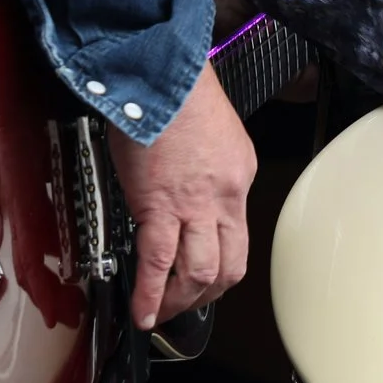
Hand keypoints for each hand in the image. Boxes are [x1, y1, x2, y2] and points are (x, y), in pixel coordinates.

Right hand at [105, 63, 256, 329]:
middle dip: (208, 293)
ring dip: (181, 301)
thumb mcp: (214, 131)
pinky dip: (150, 295)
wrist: (163, 70)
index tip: (200, 270)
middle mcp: (226, 195)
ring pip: (200, 272)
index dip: (219, 258)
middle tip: (187, 302)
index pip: (237, 233)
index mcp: (239, 175)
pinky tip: (143, 312)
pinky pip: (158, 263)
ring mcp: (196, 204)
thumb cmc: (180, 90)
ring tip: (162, 312)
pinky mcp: (160, 205)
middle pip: (229, 265)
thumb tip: (189, 186)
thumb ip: (208, 165)